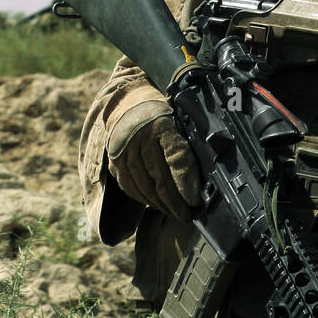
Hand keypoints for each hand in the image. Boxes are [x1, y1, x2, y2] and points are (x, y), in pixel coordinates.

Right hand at [106, 99, 200, 219]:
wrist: (126, 101)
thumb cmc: (159, 113)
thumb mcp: (177, 119)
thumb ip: (186, 143)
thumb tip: (202, 176)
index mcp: (162, 124)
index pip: (176, 157)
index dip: (186, 181)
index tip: (194, 201)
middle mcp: (141, 137)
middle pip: (160, 178)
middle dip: (176, 202)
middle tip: (188, 215)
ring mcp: (125, 149)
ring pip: (144, 186)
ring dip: (160, 204)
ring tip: (174, 213)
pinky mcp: (115, 159)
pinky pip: (129, 185)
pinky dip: (142, 198)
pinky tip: (154, 204)